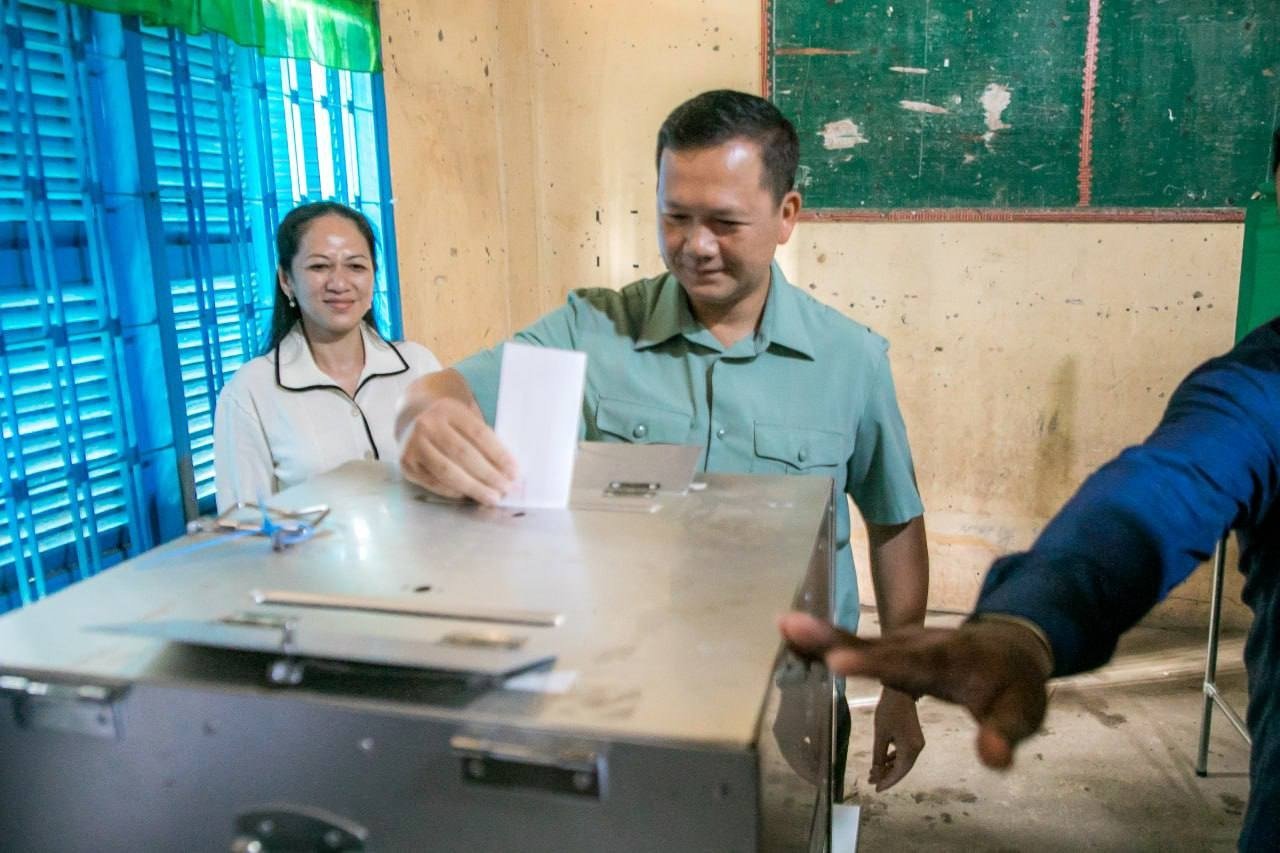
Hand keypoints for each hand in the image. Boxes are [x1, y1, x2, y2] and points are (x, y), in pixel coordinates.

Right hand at [399, 397, 517, 504]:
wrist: (412, 418)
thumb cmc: (450, 422)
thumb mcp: (466, 418)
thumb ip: (484, 439)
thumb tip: (507, 471)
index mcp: (449, 409)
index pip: (479, 434)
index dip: (499, 455)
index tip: (514, 472)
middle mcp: (427, 425)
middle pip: (463, 455)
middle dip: (488, 475)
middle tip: (506, 489)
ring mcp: (413, 445)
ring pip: (448, 472)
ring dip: (474, 488)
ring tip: (492, 497)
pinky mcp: (406, 464)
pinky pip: (434, 483)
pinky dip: (454, 491)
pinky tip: (468, 496)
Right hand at [779, 612, 1050, 770]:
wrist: (1008, 649)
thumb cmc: (1012, 687)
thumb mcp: (1020, 714)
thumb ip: (1004, 735)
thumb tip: (991, 758)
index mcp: (951, 659)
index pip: (911, 663)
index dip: (874, 662)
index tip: (838, 661)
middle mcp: (921, 645)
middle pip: (875, 644)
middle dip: (835, 638)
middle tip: (791, 625)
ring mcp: (903, 643)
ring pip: (860, 639)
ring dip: (822, 635)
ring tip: (784, 626)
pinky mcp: (891, 647)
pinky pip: (856, 644)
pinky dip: (824, 639)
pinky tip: (789, 632)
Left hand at [869, 686, 923, 790]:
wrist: (900, 691)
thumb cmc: (888, 711)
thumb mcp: (880, 735)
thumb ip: (878, 756)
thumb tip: (876, 773)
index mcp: (911, 750)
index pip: (899, 773)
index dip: (887, 782)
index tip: (876, 789)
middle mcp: (917, 749)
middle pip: (902, 769)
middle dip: (887, 776)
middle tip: (871, 781)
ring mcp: (917, 743)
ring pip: (903, 762)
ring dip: (889, 767)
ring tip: (873, 772)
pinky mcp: (914, 737)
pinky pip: (904, 753)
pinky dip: (893, 758)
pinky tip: (883, 760)